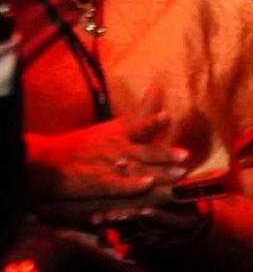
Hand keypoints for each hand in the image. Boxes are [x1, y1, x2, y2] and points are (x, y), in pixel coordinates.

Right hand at [25, 86, 188, 203]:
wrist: (49, 161)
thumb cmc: (86, 143)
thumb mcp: (114, 125)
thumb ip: (141, 111)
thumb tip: (158, 87)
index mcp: (120, 135)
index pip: (139, 127)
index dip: (152, 122)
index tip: (167, 115)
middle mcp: (118, 150)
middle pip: (143, 151)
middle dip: (163, 153)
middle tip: (184, 154)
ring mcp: (109, 168)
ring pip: (137, 169)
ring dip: (158, 171)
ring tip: (178, 172)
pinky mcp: (101, 184)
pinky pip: (118, 185)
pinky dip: (132, 185)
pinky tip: (146, 185)